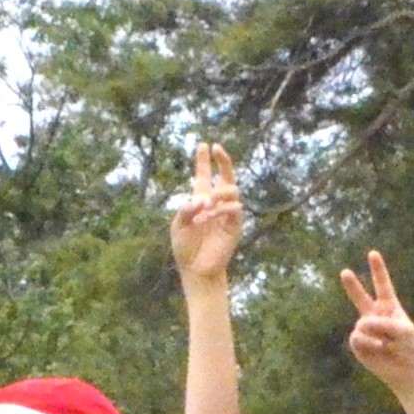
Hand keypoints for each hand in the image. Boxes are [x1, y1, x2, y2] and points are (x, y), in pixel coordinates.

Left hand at [166, 141, 243, 286]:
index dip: (204, 160)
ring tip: (206, 206)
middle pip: (225, 176)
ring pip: (232, 189)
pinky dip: (222, 209)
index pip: (204, 175)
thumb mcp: (178, 225)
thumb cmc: (185, 247)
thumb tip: (203, 199)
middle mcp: (215, 204)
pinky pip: (235, 208)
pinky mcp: (235, 225)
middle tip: (217, 148)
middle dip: (223, 161)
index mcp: (199, 200)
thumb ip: (186, 209)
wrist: (196, 268)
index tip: (205, 144)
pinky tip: (210, 216)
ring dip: (219, 193)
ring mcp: (227, 213)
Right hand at [335, 250, 413, 393]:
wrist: (405, 370)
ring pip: (363, 324)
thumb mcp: (404, 331)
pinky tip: (378, 349)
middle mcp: (375, 315)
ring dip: (375, 333)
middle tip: (345, 272)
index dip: (378, 269)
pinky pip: (358, 338)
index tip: (373, 253)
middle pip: (361, 297)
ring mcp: (365, 329)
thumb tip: (360, 326)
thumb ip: (383, 324)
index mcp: (390, 307)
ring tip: (385, 344)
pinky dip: (369, 343)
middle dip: (352, 286)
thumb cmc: (409, 347)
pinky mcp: (358, 343)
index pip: (383, 285)